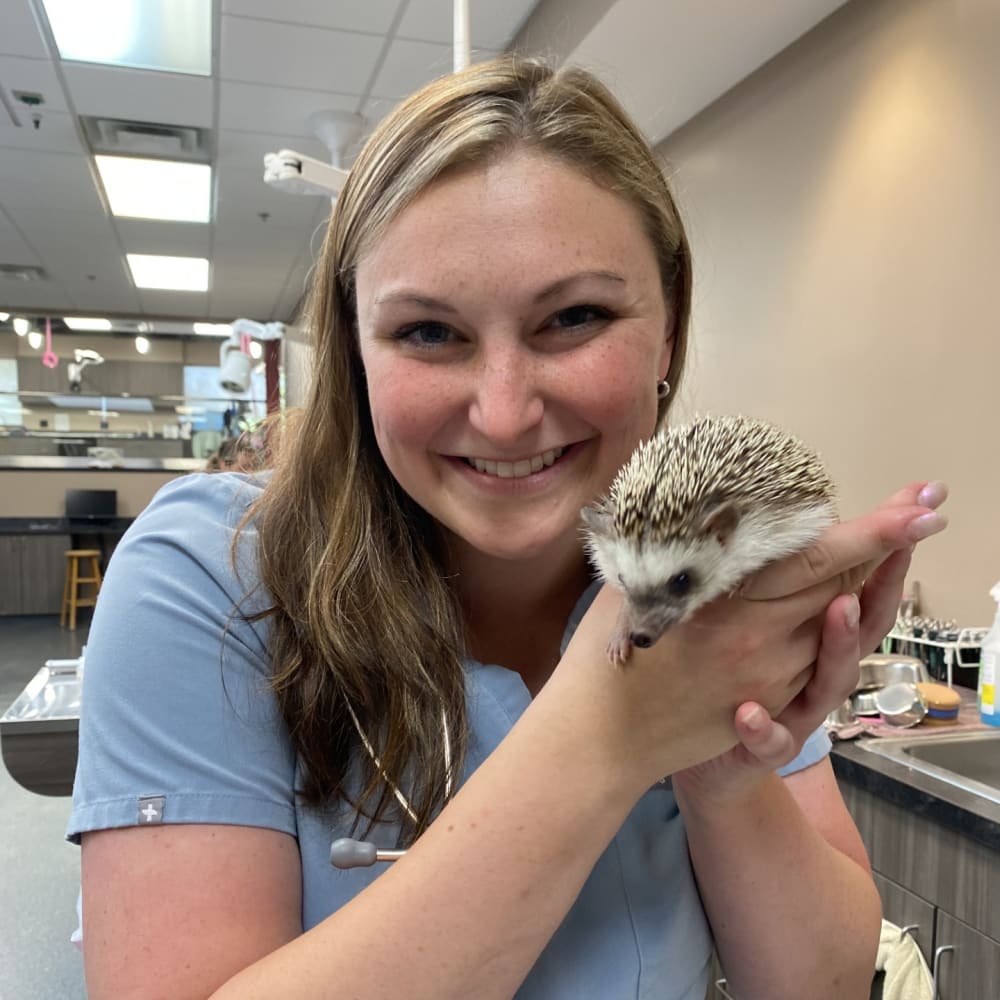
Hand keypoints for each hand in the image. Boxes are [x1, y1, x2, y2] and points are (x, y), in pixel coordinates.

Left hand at [674, 481, 947, 800]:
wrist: (706, 755)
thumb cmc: (728, 676)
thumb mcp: (751, 621)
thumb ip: (774, 581)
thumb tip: (780, 518)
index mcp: (814, 635)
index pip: (856, 587)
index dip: (884, 556)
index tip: (908, 516)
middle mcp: (815, 671)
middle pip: (860, 629)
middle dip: (879, 591)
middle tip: (892, 552)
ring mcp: (795, 710)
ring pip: (829, 681)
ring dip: (838, 646)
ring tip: (839, 609)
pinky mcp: (764, 746)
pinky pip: (771, 739)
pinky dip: (763, 728)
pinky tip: (748, 712)